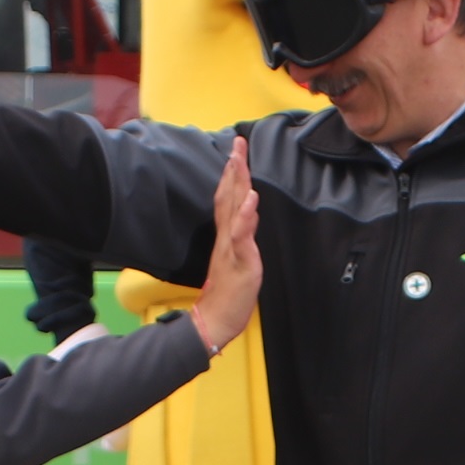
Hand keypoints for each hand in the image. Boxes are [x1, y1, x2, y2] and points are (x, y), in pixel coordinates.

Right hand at [187, 137, 263, 351]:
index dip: (232, 175)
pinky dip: (245, 217)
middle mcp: (225, 238)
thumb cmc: (226, 294)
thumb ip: (241, 235)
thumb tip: (247, 213)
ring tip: (239, 160)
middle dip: (234, 169)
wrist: (213, 321)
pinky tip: (250, 200)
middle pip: (229, 197)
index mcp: (225, 237)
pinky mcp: (239, 262)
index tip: (236, 152)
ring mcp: (231, 248)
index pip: (228, 199)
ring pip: (233, 210)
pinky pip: (240, 236)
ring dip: (237, 184)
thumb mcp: (237, 260)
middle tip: (237, 143)